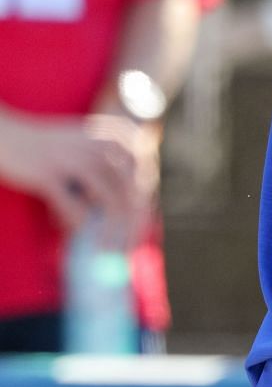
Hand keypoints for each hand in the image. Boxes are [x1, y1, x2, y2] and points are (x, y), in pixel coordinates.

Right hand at [0, 112, 155, 234]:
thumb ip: (115, 172)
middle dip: (132, 226)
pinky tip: (72, 233)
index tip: (138, 237)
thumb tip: (139, 214)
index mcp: (120, 135)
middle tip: (125, 251)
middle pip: (131, 192)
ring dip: (110, 232)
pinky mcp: (51, 174)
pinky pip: (76, 209)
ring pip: (111, 202)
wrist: (6, 137)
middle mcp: (104, 143)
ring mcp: (77, 157)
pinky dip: (78, 225)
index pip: (143, 178)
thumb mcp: (89, 149)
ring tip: (105, 249)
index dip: (143, 210)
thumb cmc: (51, 150)